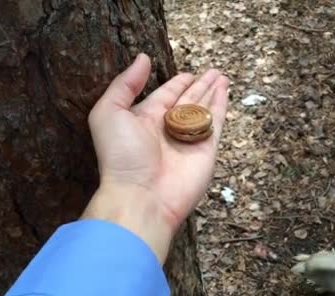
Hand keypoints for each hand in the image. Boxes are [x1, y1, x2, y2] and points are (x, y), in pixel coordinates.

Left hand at [81, 53, 228, 261]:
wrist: (141, 197)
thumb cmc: (120, 157)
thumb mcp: (109, 112)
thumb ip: (125, 84)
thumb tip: (143, 59)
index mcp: (144, 120)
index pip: (164, 96)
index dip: (176, 84)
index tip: (188, 73)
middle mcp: (167, 129)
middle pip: (187, 101)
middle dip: (199, 86)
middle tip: (212, 71)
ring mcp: (188, 140)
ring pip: (203, 109)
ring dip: (213, 92)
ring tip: (221, 76)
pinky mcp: (206, 150)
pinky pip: (215, 124)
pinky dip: (221, 106)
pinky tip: (225, 91)